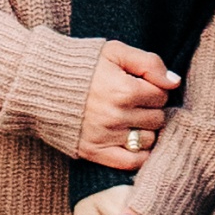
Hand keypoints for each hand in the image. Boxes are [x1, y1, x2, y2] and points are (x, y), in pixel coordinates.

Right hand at [71, 37, 179, 171]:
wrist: (40, 83)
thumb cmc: (80, 64)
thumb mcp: (114, 52)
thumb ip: (148, 63)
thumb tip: (175, 82)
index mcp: (124, 89)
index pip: (162, 95)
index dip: (155, 88)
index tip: (141, 84)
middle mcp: (117, 116)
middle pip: (157, 118)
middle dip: (151, 108)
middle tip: (135, 101)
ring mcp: (106, 137)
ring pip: (148, 140)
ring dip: (145, 130)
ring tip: (130, 118)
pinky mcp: (94, 152)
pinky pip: (132, 162)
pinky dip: (139, 154)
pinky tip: (132, 141)